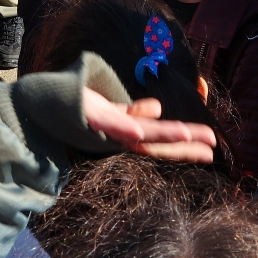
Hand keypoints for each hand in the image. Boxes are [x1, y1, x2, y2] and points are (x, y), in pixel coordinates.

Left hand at [81, 88, 216, 162]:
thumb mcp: (112, 112)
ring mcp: (106, 130)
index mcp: (129, 133)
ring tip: (187, 136)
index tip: (212, 149)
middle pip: (158, 141)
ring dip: (162, 136)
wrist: (45, 108)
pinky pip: (109, 124)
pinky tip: (138, 133)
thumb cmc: (81, 111)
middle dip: (184, 145)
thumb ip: (134, 113)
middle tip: (211, 148)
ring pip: (139, 134)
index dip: (187, 146)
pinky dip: (125, 128)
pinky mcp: (91, 119)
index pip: (163, 140)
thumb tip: (157, 108)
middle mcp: (121, 136)